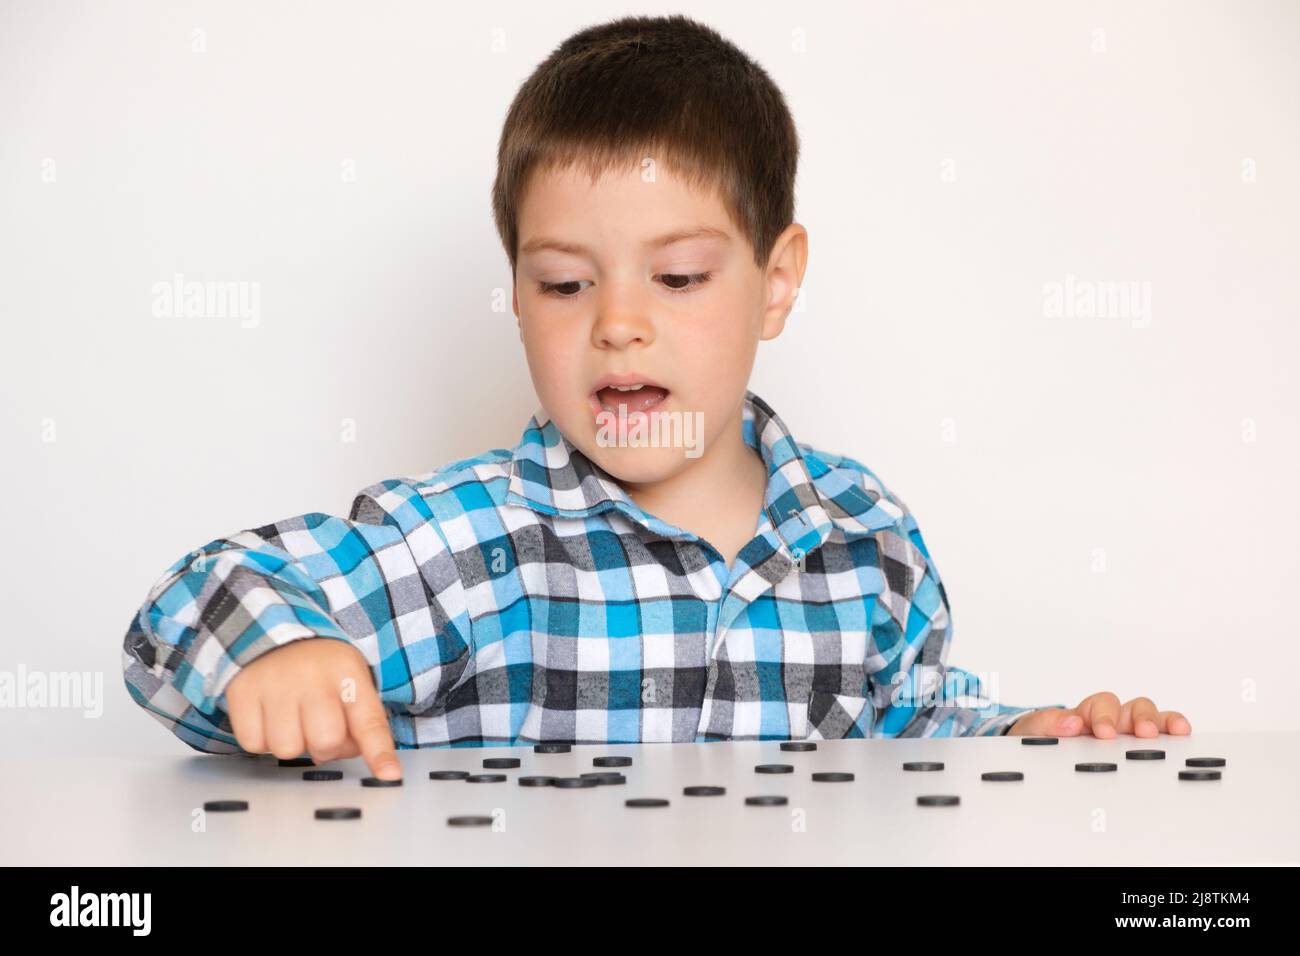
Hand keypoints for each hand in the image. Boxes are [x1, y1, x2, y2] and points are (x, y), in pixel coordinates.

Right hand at [224, 638, 401, 779]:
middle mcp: (313, 677)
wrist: (272, 636)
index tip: (389, 774)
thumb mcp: (351, 681)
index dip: (379, 752)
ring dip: (291, 744)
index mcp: (348, 674)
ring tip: (292, 720)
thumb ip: (360, 722)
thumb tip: (356, 760)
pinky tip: (269, 718)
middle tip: (318, 727)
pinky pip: (253, 744)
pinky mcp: (243, 692)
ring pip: (287, 749)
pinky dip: (261, 740)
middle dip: (324, 746)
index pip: (369, 720)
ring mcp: (275, 683)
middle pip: (325, 742)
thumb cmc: (320, 668)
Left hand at [1006, 692, 1190, 738]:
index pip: (1102, 704)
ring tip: (1177, 731)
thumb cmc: (1043, 738)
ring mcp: (1130, 734)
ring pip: (1153, 719)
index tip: (1104, 733)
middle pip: (1135, 707)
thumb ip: (1047, 723)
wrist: (1041, 751)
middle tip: (1142, 732)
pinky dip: (1175, 735)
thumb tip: (1071, 723)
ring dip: (1164, 722)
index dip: (1105, 716)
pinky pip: (1163, 738)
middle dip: (1141, 717)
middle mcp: (1114, 719)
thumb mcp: (1035, 730)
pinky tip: (1185, 739)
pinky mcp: (1140, 750)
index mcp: (1089, 713)